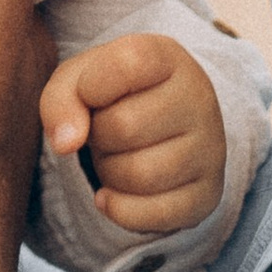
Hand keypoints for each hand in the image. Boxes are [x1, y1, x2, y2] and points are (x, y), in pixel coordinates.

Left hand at [42, 33, 227, 238]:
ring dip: (108, 172)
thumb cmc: (112, 96)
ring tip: (115, 156)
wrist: (158, 128)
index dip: (91, 86)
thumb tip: (66, 143)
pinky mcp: (207, 194)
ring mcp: (210, 149)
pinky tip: (112, 194)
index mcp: (168, 57)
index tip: (90, 93)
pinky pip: (154, 214)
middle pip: (124, 127)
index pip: (127, 63)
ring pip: (139, 174)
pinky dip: (119, 209)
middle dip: (97, 136)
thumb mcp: (78, 81)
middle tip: (104, 131)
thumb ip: (61, 99)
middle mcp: (199, 98)